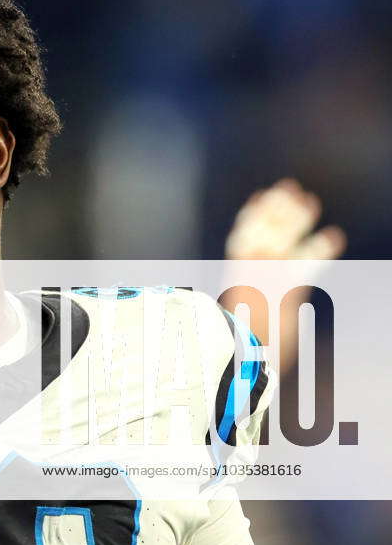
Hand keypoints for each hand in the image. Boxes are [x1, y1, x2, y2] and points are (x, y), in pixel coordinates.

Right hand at [222, 178, 345, 372]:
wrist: (236, 357)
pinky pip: (306, 265)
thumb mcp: (227, 321)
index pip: (241, 237)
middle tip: (288, 188)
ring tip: (308, 200)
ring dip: (295, 219)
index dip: (251, 216)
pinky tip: (334, 236)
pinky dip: (320, 250)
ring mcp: (267, 278)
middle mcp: (249, 271)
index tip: (258, 198)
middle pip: (263, 229)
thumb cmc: (231, 344)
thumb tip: (209, 310)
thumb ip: (231, 307)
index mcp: (235, 276)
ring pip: (282, 240)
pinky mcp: (286, 290)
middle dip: (276, 209)